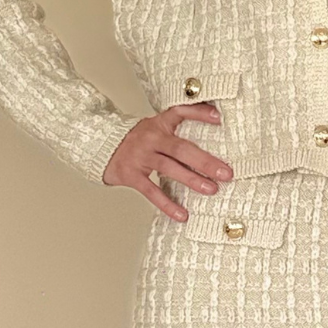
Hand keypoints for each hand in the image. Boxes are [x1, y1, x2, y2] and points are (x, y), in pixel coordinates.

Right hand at [102, 103, 232, 215]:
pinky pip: (152, 191)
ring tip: (211, 189)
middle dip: (205, 161)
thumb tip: (212, 128)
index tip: (219, 118)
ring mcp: (140, 156)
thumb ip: (177, 130)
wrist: (101, 149)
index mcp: (158, 124)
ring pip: (169, 168)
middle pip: (181, 149)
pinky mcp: (131, 175)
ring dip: (192, 180)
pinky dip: (167, 204)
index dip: (198, 113)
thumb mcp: (154, 127)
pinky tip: (182, 215)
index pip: (179, 112)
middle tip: (226, 173)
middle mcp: (150, 138)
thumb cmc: (137, 141)